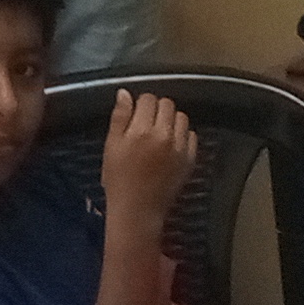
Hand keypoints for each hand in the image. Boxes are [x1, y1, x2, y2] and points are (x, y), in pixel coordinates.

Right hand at [98, 90, 196, 229]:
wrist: (138, 210)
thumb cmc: (119, 180)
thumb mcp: (111, 147)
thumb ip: (119, 118)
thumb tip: (125, 93)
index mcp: (142, 131)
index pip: (148, 99)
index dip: (141, 104)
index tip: (136, 114)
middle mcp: (164, 136)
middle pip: (167, 104)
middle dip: (156, 109)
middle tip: (147, 123)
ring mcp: (180, 147)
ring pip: (182, 117)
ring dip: (171, 120)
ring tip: (160, 133)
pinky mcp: (190, 159)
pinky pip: (192, 135)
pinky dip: (183, 135)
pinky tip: (171, 144)